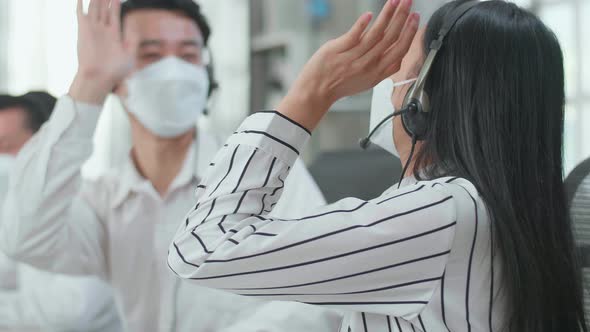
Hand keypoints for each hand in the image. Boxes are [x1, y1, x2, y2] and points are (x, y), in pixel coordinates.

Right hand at [69, 0, 133, 103]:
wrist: (99, 78)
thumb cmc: (115, 71)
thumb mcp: (130, 55)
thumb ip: (132, 40)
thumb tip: (135, 27)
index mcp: (114, 35)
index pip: (114, 14)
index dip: (115, 4)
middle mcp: (102, 30)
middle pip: (103, 9)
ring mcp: (92, 29)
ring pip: (93, 8)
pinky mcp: (83, 30)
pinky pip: (81, 13)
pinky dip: (80, 4)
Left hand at [278, 0, 418, 130]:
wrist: (316, 92)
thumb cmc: (339, 86)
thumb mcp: (367, 82)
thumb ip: (384, 70)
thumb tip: (398, 59)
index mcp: (377, 72)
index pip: (400, 50)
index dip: (410, 33)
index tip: (415, 19)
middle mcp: (368, 64)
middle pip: (390, 38)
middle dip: (402, 18)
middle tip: (409, 3)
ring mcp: (353, 57)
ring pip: (376, 33)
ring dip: (387, 15)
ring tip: (395, 1)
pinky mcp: (338, 50)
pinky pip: (354, 34)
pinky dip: (363, 24)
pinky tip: (370, 14)